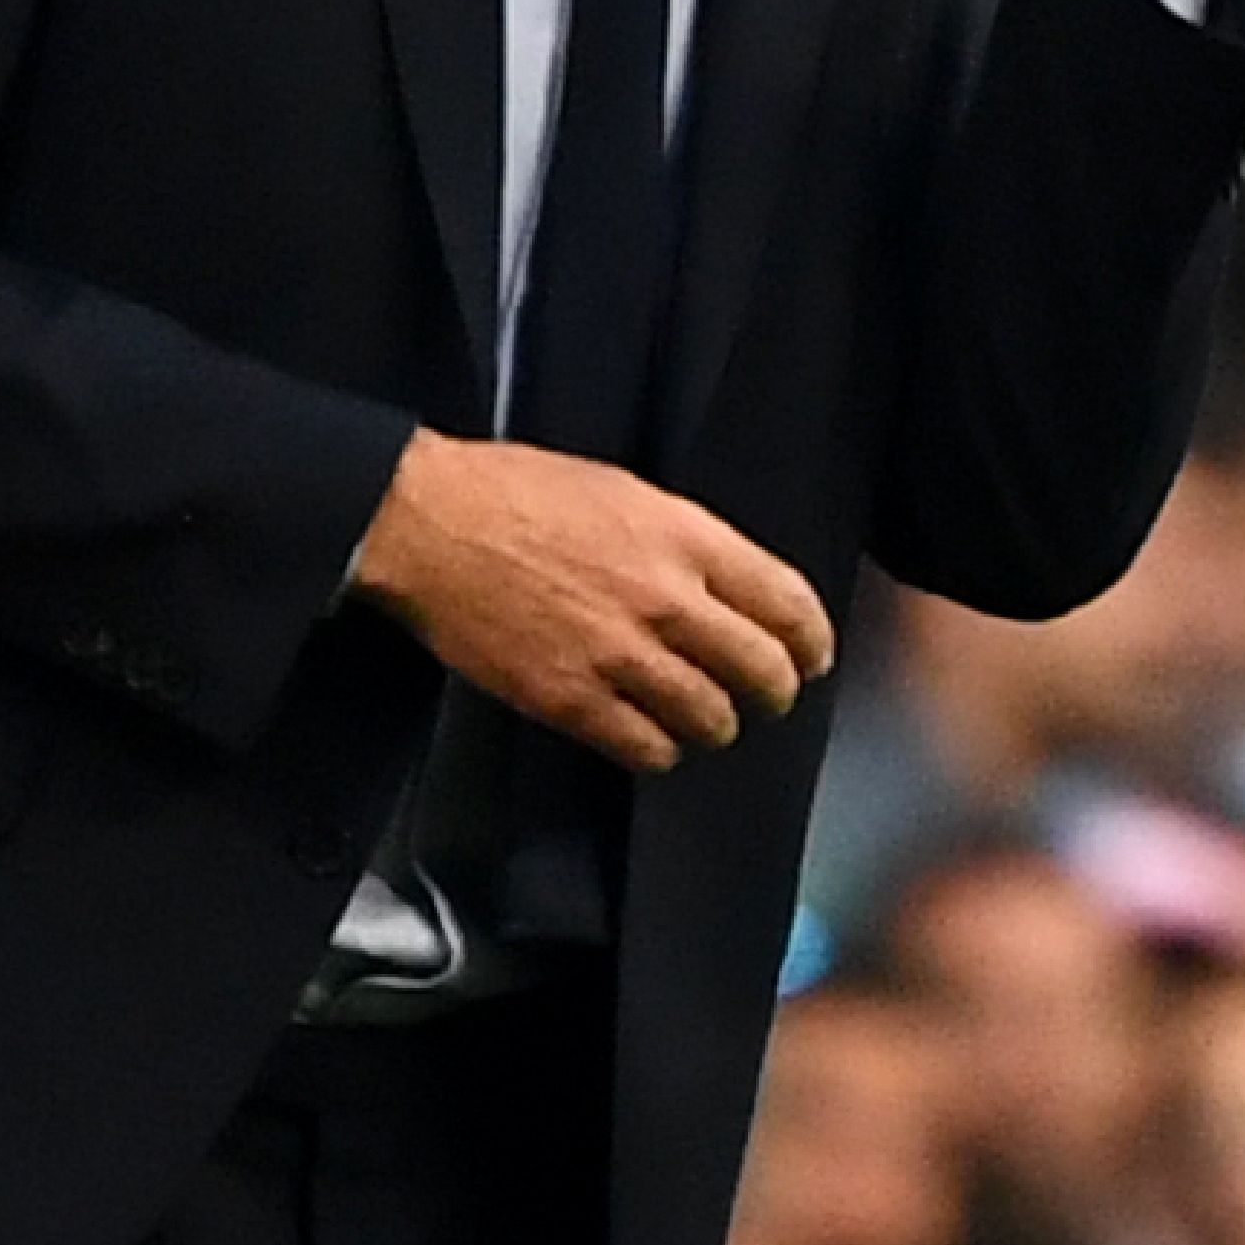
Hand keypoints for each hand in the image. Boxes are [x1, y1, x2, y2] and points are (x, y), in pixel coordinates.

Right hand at [351, 430, 838, 772]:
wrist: (431, 524)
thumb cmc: (520, 493)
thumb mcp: (628, 493)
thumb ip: (686, 542)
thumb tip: (727, 584)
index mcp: (689, 539)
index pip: (788, 603)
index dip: (812, 640)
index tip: (813, 657)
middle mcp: (667, 600)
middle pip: (761, 669)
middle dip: (776, 692)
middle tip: (770, 699)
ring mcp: (619, 654)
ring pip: (709, 717)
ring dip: (717, 726)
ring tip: (710, 723)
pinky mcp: (569, 698)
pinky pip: (644, 747)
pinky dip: (660, 752)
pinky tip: (654, 742)